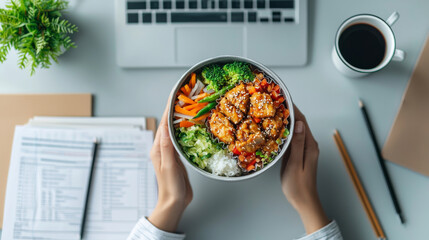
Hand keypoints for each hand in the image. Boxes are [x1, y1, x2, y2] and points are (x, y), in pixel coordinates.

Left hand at [148, 99, 192, 231]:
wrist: (174, 202)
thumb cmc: (170, 187)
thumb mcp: (169, 166)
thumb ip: (167, 147)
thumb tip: (166, 127)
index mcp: (158, 148)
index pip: (164, 123)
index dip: (169, 108)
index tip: (175, 95)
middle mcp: (162, 147)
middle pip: (169, 123)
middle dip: (176, 109)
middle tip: (185, 96)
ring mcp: (170, 151)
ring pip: (175, 129)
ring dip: (181, 117)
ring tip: (190, 106)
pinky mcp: (177, 156)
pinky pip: (181, 138)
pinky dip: (186, 129)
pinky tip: (193, 126)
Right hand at [281, 106, 328, 233]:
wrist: (304, 202)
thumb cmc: (299, 186)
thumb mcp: (296, 164)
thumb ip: (297, 144)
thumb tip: (299, 124)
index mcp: (310, 146)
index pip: (302, 122)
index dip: (293, 109)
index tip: (283, 98)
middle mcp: (308, 145)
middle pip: (299, 124)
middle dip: (288, 112)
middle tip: (274, 102)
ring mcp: (303, 150)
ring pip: (295, 130)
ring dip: (286, 121)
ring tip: (273, 111)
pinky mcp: (298, 155)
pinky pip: (291, 139)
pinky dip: (284, 132)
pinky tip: (275, 129)